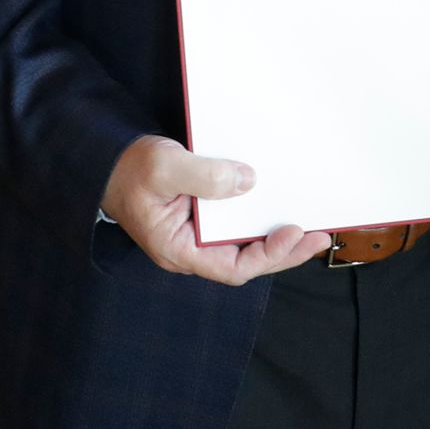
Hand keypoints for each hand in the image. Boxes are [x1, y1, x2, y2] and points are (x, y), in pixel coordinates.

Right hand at [100, 134, 330, 283]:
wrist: (109, 160)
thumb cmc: (129, 168)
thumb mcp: (166, 167)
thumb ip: (205, 177)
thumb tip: (248, 182)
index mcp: (178, 249)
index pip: (231, 268)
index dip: (267, 256)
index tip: (293, 233)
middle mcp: (191, 249)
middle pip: (246, 261)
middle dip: (284, 251)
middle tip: (320, 235)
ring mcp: (198, 235)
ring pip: (244, 245)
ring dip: (277, 237)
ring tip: (312, 225)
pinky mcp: (203, 218)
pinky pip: (237, 225)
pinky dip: (261, 218)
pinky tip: (280, 206)